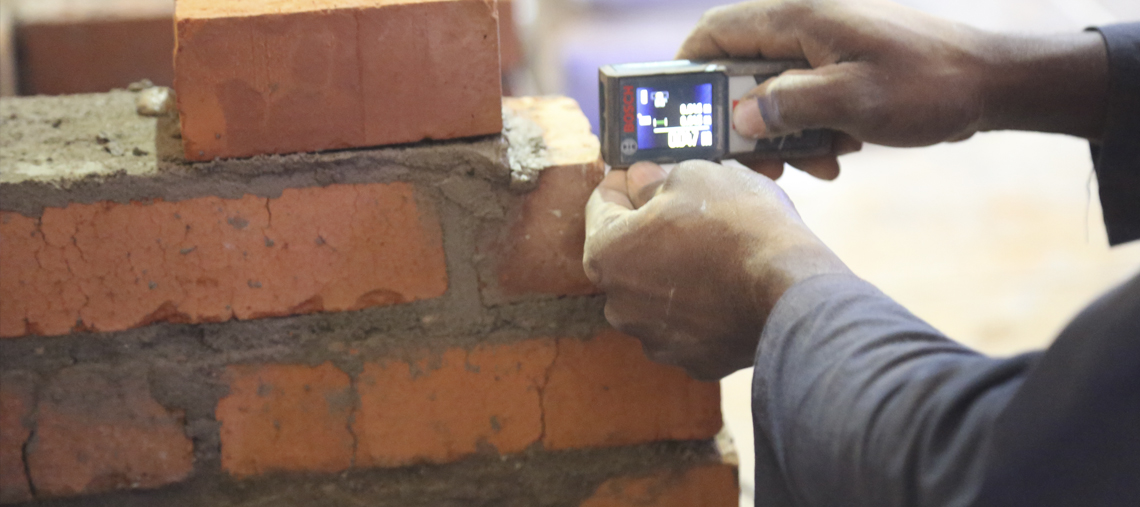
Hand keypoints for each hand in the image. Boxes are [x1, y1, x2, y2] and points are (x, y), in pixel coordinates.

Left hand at [583, 160, 849, 379]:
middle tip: (685, 212)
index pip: (601, 205)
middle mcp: (618, 305)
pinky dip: (703, 309)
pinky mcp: (694, 362)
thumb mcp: (694, 175)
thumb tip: (642, 181)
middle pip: (628, 256)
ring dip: (674, 274)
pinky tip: (730, 289)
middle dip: (650, 232)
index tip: (639, 174)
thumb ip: (656, 179)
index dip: (623, 183)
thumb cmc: (738, 225)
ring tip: (714, 253)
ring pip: (657, 296)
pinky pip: (691, 326)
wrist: (792, 290)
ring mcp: (656, 340)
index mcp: (605, 254)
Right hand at [680, 0, 1107, 178]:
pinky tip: (835, 154)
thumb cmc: (928, 85)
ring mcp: (823, 47)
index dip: (686, 70)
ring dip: (779, 133)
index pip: (715, 32)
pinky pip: (804, 99)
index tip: (677, 114)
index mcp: (798, 19)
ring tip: (808, 164)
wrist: (992, 83)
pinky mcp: (841, 68)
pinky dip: (808, 129)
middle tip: (753, 160)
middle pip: (739, 69)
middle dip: (741, 120)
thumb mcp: (853, 101)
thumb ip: (788, 105)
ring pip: (771, 91)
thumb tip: (739, 116)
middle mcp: (804, 26)